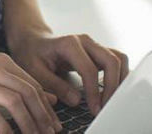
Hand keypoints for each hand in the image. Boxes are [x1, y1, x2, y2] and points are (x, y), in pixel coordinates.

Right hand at [0, 53, 62, 133]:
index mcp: (0, 62)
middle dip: (42, 116)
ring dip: (28, 124)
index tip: (54, 123)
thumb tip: (51, 99)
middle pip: (27, 93)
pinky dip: (6, 129)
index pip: (32, 85)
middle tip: (49, 132)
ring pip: (14, 103)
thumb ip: (19, 86)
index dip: (47, 107)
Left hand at [7, 30, 129, 115]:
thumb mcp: (35, 70)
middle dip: (113, 86)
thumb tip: (76, 100)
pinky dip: (119, 75)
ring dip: (120, 80)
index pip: (89, 69)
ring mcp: (93, 45)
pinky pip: (116, 61)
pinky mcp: (97, 52)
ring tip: (111, 100)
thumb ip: (54, 85)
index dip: (94, 92)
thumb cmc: (32, 54)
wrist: (32, 41)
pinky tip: (112, 91)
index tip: (94, 109)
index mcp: (69, 43)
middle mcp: (85, 41)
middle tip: (105, 107)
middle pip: (111, 61)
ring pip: (119, 59)